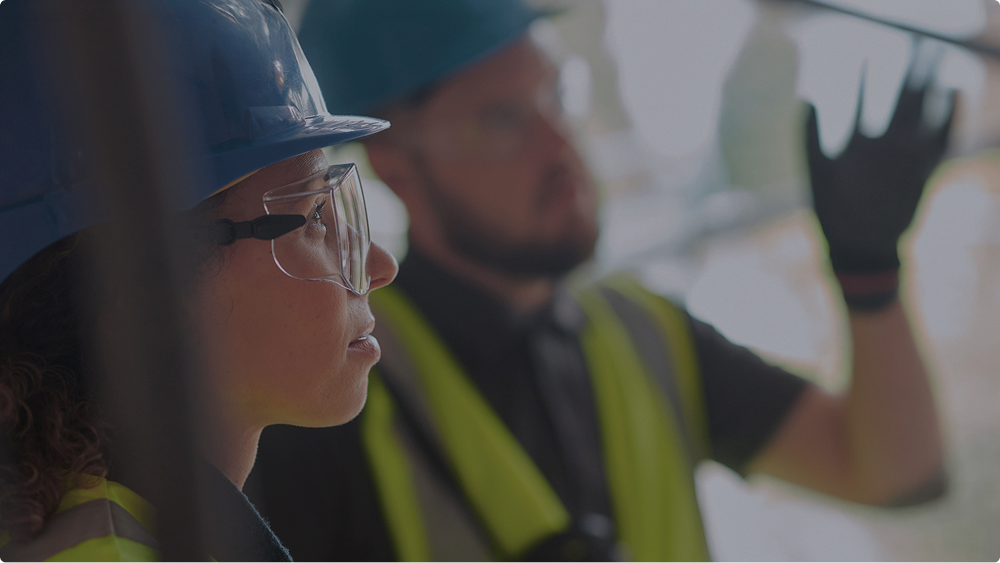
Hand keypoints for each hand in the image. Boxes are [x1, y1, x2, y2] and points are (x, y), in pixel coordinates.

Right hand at [805, 64, 954, 274]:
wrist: (867, 248)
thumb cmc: (836, 212)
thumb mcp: (816, 176)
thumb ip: (810, 138)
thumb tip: (808, 99)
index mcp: (864, 148)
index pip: (865, 99)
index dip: (866, 74)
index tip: (865, 51)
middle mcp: (895, 148)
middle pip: (907, 96)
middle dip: (912, 66)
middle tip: (918, 38)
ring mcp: (917, 158)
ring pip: (930, 110)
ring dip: (932, 80)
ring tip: (934, 55)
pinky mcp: (932, 169)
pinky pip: (947, 135)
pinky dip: (953, 111)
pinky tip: (956, 90)